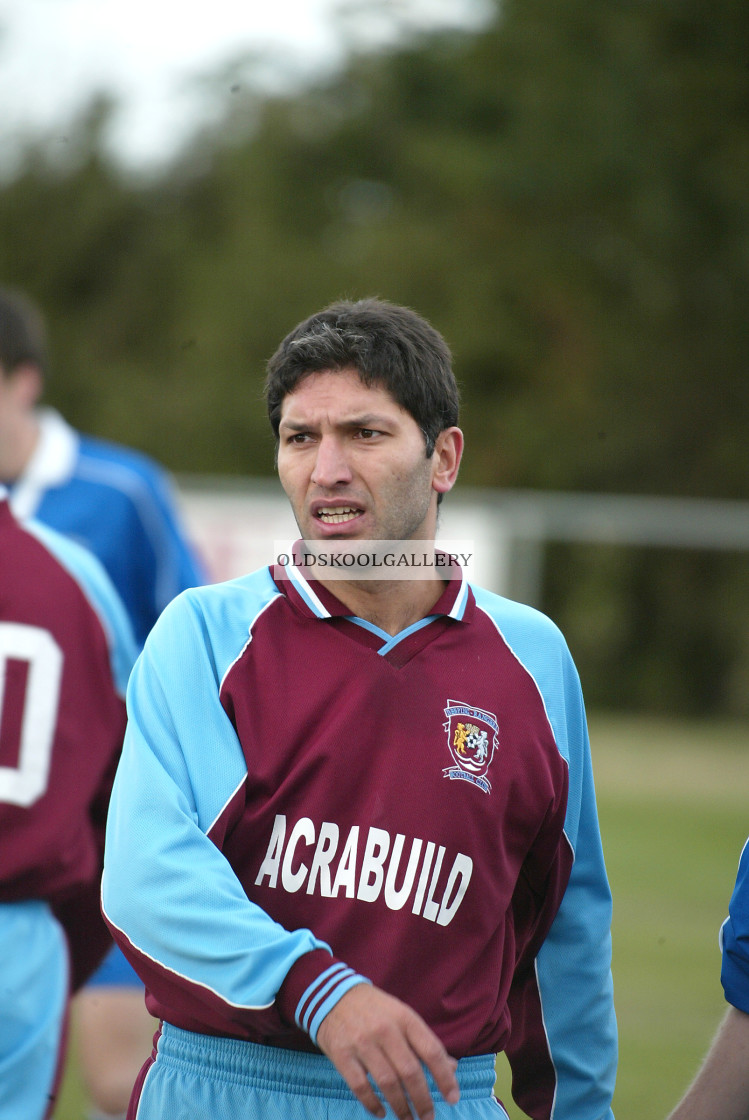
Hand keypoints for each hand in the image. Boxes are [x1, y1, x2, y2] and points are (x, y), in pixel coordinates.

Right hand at [316, 983, 459, 1119]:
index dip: (444, 1077)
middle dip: (423, 1100)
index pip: (431, 1051)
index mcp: (405, 1018)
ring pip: (387, 1083)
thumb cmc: (376, 1010)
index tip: (452, 1098)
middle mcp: (386, 1030)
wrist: (332, 995)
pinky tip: (381, 1112)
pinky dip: (372, 1104)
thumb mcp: (403, 1016)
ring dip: (401, 1107)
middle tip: (428, 1118)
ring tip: (408, 1119)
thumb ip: (425, 1042)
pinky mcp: (342, 1055)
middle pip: (410, 1072)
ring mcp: (362, 1043)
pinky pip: (360, 1087)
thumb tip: (452, 1068)